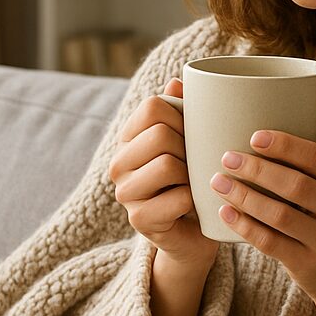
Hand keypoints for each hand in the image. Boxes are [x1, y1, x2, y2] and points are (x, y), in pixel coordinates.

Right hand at [109, 78, 218, 265]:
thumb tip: (177, 82)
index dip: (183, 116)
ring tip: (195, 183)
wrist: (195, 232)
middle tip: (196, 164)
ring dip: (192, 175)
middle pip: (160, 134)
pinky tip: (194, 205)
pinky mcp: (138, 220)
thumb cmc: (193, 180)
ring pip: (167, 164)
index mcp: (129, 137)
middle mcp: (118, 163)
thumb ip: (183, 111)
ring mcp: (125, 193)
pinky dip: (195, 200)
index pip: (154, 106)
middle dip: (189, 148)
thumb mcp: (191, 142)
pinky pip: (177, 198)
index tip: (193, 134)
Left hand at [209, 106, 315, 315]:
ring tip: (218, 181)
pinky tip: (224, 212)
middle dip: (258, 170)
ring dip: (245, 197)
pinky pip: (271, 243)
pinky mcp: (306, 264)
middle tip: (227, 157)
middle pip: (296, 186)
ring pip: (280, 216)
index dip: (285, 146)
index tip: (254, 136)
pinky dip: (245, 227)